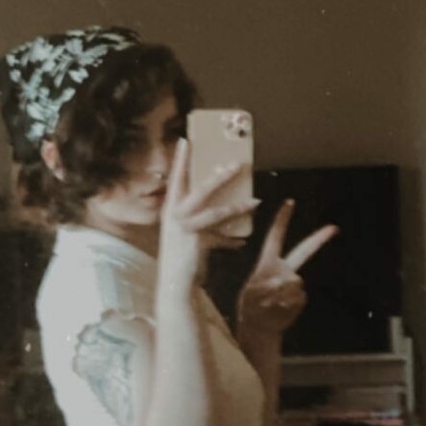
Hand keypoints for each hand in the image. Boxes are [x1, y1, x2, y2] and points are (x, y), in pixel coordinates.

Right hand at [158, 139, 260, 293]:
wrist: (173, 284)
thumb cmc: (182, 256)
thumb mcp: (188, 232)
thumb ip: (202, 219)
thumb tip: (226, 207)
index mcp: (170, 209)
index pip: (176, 179)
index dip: (180, 160)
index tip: (186, 140)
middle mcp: (174, 216)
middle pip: (199, 190)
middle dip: (219, 176)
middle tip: (235, 164)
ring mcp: (183, 229)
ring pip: (215, 212)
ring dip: (237, 206)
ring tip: (255, 202)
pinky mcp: (195, 243)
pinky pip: (220, 237)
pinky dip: (233, 240)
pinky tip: (243, 240)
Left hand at [237, 199, 337, 339]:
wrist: (260, 327)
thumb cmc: (251, 307)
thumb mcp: (249, 295)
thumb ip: (265, 286)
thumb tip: (286, 281)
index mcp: (268, 262)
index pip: (275, 237)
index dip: (282, 220)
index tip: (290, 202)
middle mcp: (284, 269)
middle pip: (303, 251)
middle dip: (319, 239)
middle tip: (333, 228)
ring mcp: (294, 283)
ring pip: (293, 281)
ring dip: (278, 294)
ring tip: (268, 304)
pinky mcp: (300, 297)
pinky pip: (297, 297)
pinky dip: (285, 305)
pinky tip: (278, 309)